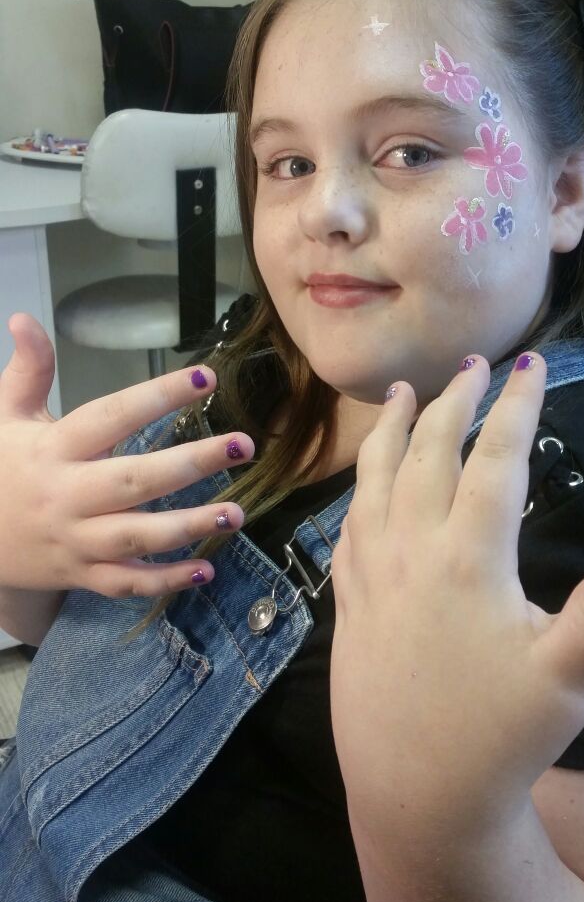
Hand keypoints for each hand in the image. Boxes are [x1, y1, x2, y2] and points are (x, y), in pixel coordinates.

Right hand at [0, 313, 254, 596]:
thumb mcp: (5, 417)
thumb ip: (27, 370)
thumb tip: (23, 320)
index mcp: (54, 449)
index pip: (112, 416)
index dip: (157, 396)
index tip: (204, 378)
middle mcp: (68, 495)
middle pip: (135, 481)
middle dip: (191, 463)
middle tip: (243, 445)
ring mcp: (76, 539)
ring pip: (136, 537)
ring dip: (189, 526)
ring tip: (236, 513)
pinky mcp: (81, 574)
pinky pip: (126, 582)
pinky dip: (164, 581)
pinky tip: (206, 569)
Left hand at [329, 352, 583, 842]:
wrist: (416, 798)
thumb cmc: (500, 741)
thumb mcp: (566, 681)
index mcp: (470, 560)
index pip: (496, 460)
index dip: (517, 407)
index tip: (531, 365)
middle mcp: (412, 554)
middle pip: (430, 453)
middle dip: (454, 401)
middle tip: (474, 365)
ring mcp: (372, 576)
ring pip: (376, 480)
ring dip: (393, 430)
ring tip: (401, 394)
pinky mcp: (349, 603)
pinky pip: (348, 523)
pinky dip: (360, 485)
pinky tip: (366, 479)